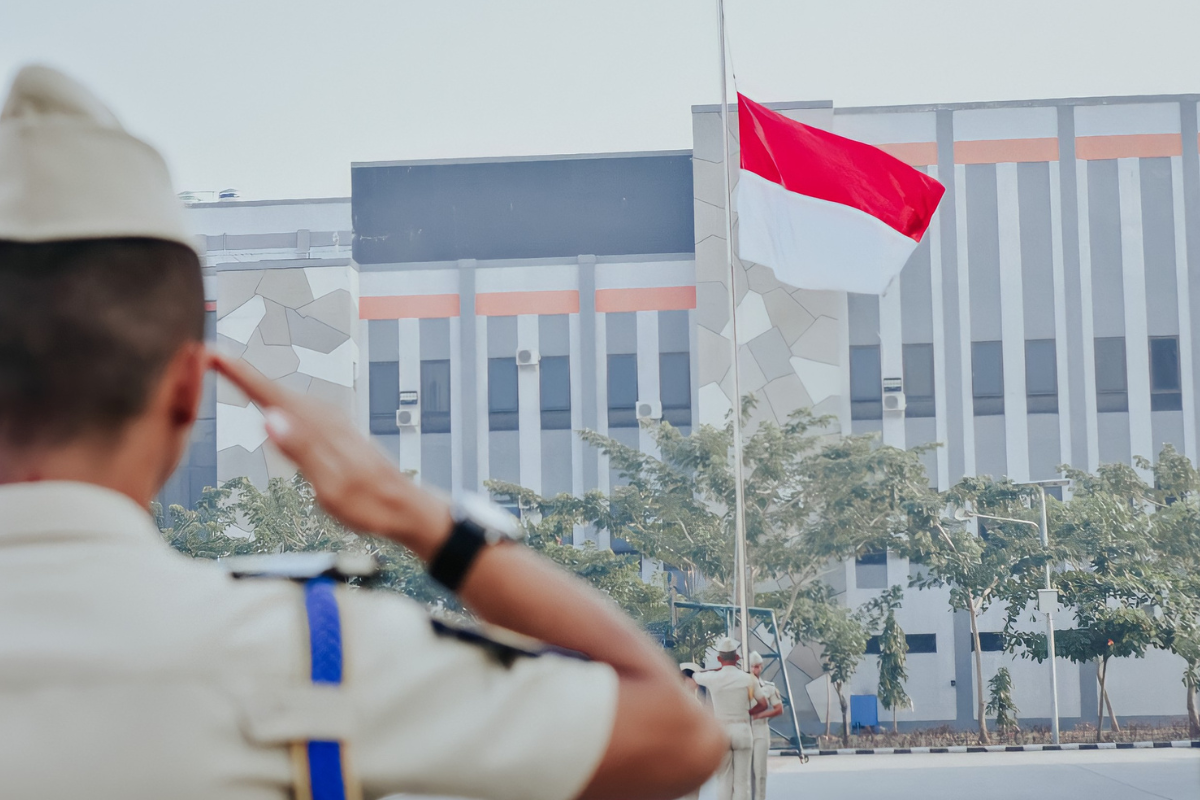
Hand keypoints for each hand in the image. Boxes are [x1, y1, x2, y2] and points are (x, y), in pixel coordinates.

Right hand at [210, 352, 451, 557]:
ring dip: (259, 385)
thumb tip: (269, 417)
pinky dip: (278, 401)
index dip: (240, 375)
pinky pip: (300, 410)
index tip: (212, 355)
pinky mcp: (337, 434)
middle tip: (210, 359)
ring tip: (232, 373)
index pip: (270, 395)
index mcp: (319, 428)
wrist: (406, 508)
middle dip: (242, 374)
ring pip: (287, 398)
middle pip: (275, 391)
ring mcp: (333, 425)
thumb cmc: (370, 503)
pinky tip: (274, 404)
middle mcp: (327, 419)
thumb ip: (301, 450)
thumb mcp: (331, 486)